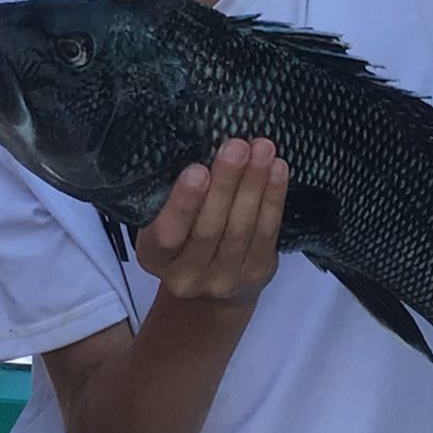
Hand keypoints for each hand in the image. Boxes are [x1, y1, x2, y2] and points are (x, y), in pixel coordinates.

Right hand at [135, 138, 288, 305]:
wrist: (207, 285)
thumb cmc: (181, 236)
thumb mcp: (162, 220)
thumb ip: (173, 196)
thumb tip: (201, 149)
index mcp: (154, 258)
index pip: (167, 235)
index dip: (183, 204)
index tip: (197, 171)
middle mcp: (186, 276)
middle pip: (209, 228)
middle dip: (226, 183)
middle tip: (236, 148)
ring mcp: (223, 279)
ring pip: (241, 227)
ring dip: (254, 184)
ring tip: (261, 149)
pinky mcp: (255, 272)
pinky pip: (267, 232)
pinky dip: (273, 197)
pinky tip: (277, 170)